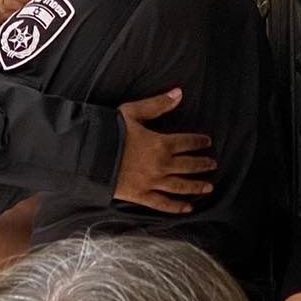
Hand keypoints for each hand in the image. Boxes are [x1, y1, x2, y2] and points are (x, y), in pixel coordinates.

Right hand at [111, 89, 214, 213]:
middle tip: (212, 164)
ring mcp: (152, 182)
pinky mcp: (141, 196)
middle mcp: (161, 165)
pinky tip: (188, 208)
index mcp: (161, 143)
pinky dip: (177, 207)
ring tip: (208, 187)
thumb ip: (157, 104)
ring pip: (181, 186)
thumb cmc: (108, 132)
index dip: (199, 142)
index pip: (187, 142)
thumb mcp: (132, 112)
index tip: (207, 142)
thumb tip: (179, 92)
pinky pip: (163, 204)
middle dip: (202, 164)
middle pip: (189, 165)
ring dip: (196, 186)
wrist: (88, 155)